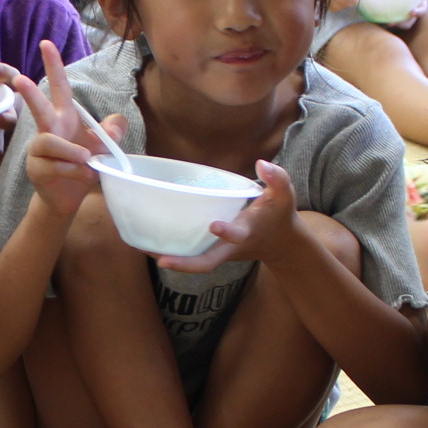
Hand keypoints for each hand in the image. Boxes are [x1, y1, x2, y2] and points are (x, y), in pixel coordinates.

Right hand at [0, 39, 120, 218]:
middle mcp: (48, 129)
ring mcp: (39, 149)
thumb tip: (118, 122)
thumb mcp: (101, 147)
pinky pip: (55, 166)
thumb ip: (110, 133)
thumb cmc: (81, 165)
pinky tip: (83, 175)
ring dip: (71, 150)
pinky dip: (73, 170)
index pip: (59, 87)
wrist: (68, 197)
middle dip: (30, 93)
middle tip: (21, 79)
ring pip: (49, 142)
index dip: (53, 66)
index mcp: (64, 117)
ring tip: (87, 159)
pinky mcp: (37, 168)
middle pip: (38, 107)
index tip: (46, 44)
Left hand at [159, 159, 299, 271]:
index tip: (213, 225)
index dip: (226, 232)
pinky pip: (190, 256)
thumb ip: (277, 178)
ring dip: (171, 258)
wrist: (280, 243)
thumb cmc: (279, 215)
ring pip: (194, 262)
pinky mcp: (211, 252)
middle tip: (162, 261)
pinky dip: (170, 252)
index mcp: (247, 232)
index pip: (237, 236)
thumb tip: (261, 163)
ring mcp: (220, 253)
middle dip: (186, 264)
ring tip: (143, 248)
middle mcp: (230, 247)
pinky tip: (147, 242)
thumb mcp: (284, 194)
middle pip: (207, 263)